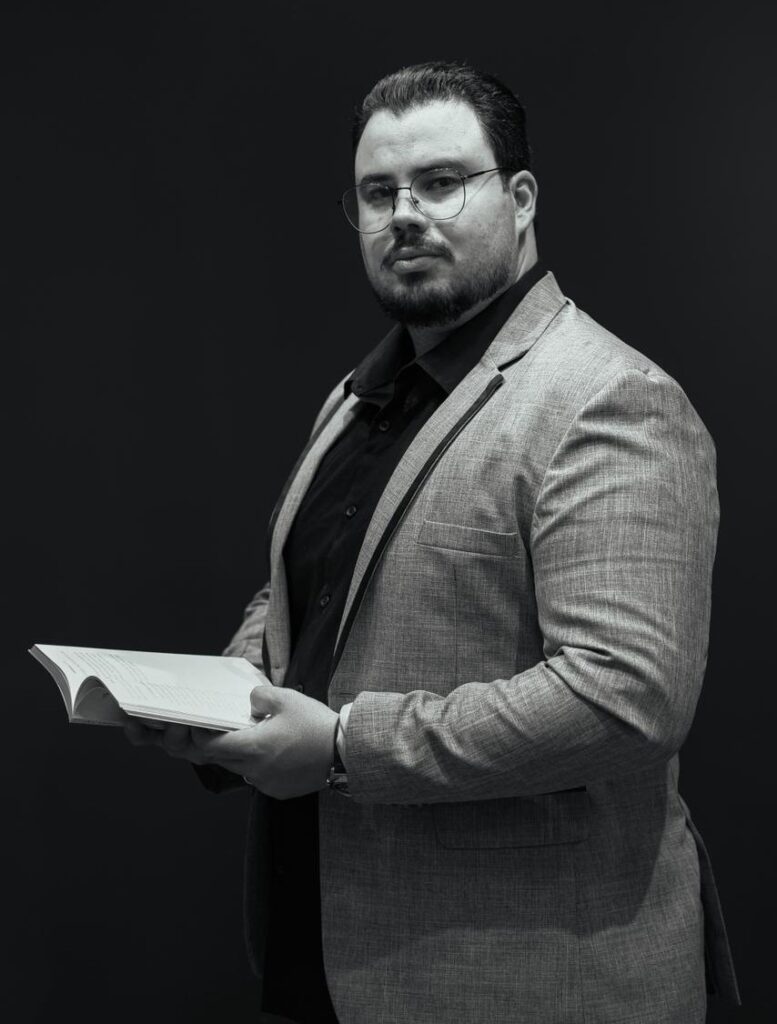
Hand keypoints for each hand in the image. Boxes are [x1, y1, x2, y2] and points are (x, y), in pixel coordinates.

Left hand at [124, 687, 339, 799]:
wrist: (348, 754)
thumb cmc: (317, 726)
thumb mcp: (286, 699)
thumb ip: (258, 696)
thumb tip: (246, 701)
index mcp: (250, 748)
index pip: (205, 746)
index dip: (188, 736)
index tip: (180, 722)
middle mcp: (252, 770)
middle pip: (213, 758)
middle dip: (195, 744)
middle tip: (180, 728)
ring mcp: (264, 783)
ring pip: (233, 766)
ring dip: (225, 751)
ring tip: (223, 730)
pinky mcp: (277, 790)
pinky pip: (253, 774)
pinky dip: (249, 760)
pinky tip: (260, 745)